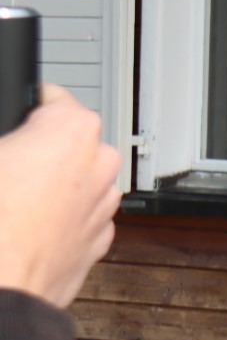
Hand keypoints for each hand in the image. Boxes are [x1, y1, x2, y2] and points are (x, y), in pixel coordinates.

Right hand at [0, 85, 121, 308]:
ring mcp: (104, 204)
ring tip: (9, 205)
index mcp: (72, 129)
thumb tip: (5, 147)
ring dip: (50, 187)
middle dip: (38, 150)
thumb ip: (3, 138)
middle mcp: (100, 163)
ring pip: (77, 181)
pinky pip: (77, 218)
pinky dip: (56, 221)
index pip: (51, 97)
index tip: (15, 116)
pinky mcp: (98, 242)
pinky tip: (23, 231)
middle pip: (67, 142)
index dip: (25, 106)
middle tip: (5, 167)